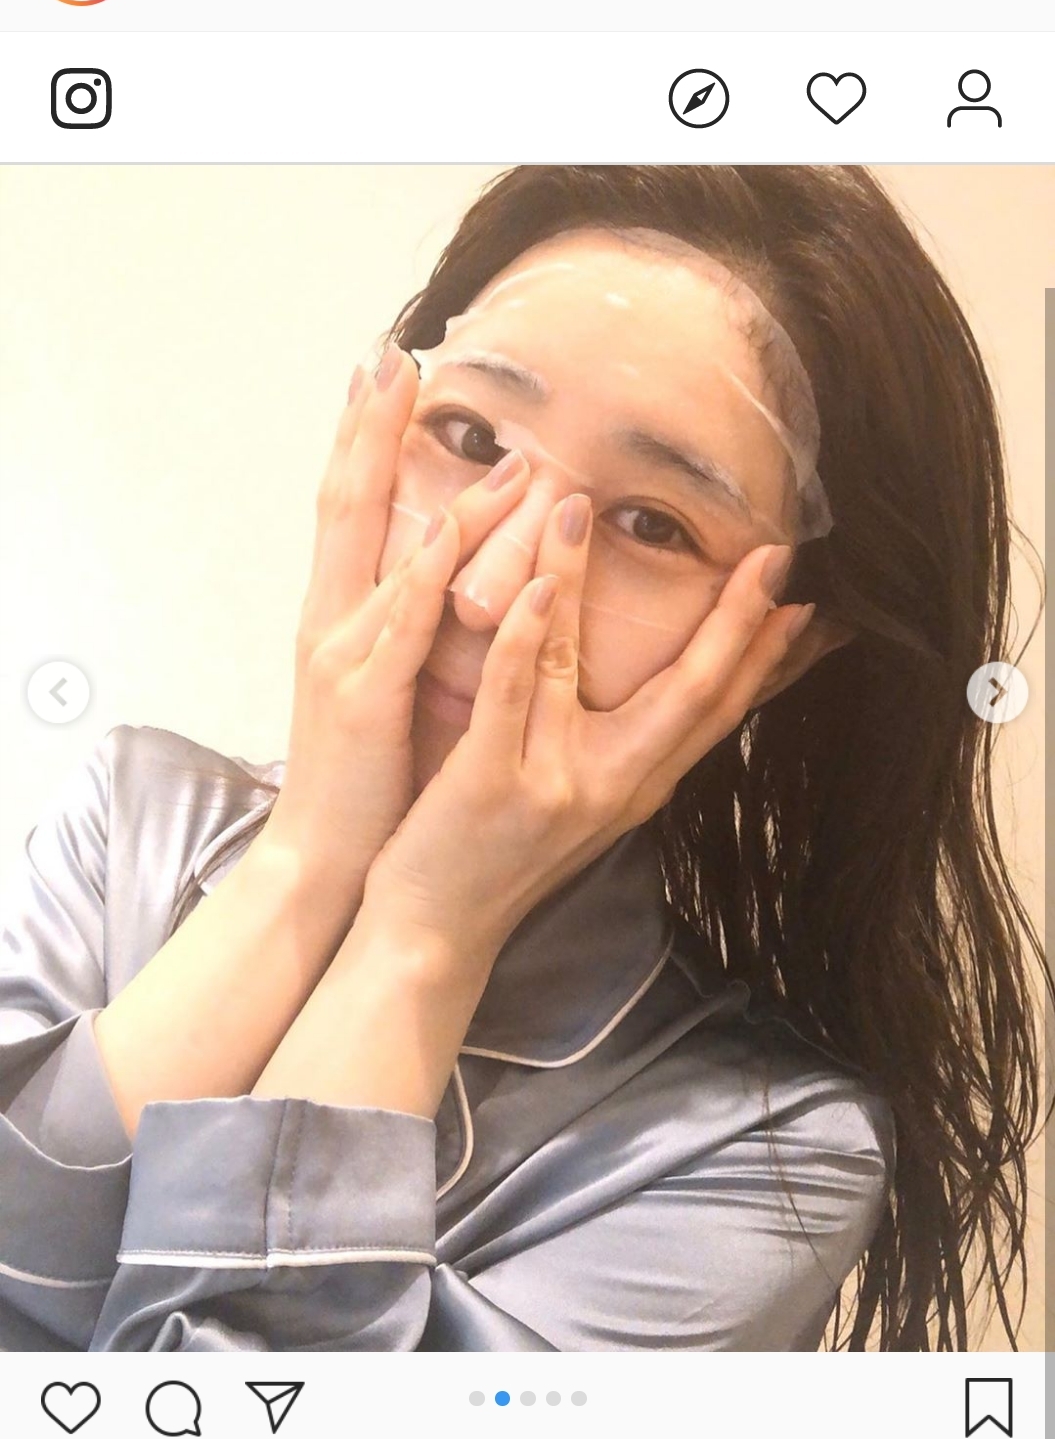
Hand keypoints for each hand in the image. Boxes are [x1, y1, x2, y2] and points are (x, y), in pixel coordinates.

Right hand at [261, 349, 531, 908]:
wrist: (322, 859)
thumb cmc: (365, 778)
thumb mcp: (387, 687)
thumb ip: (408, 629)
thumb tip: (445, 575)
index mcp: (338, 619)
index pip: (347, 509)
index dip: (360, 437)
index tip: (381, 370)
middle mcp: (331, 623)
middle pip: (344, 503)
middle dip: (366, 427)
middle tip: (391, 354)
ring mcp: (344, 656)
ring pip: (385, 550)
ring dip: (421, 485)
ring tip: (458, 425)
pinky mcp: (367, 699)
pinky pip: (401, 624)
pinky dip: (426, 573)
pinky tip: (448, 532)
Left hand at [363, 494, 816, 955]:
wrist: (434, 936)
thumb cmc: (500, 857)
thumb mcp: (582, 805)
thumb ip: (620, 748)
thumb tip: (658, 688)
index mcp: (637, 785)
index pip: (720, 711)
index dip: (767, 655)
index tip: (809, 601)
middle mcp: (612, 785)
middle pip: (691, 693)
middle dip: (737, 622)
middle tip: (775, 556)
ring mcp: (554, 784)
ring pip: (581, 666)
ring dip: (583, 579)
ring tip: (582, 502)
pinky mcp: (490, 784)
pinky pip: (511, 694)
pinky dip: (524, 635)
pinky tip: (530, 586)